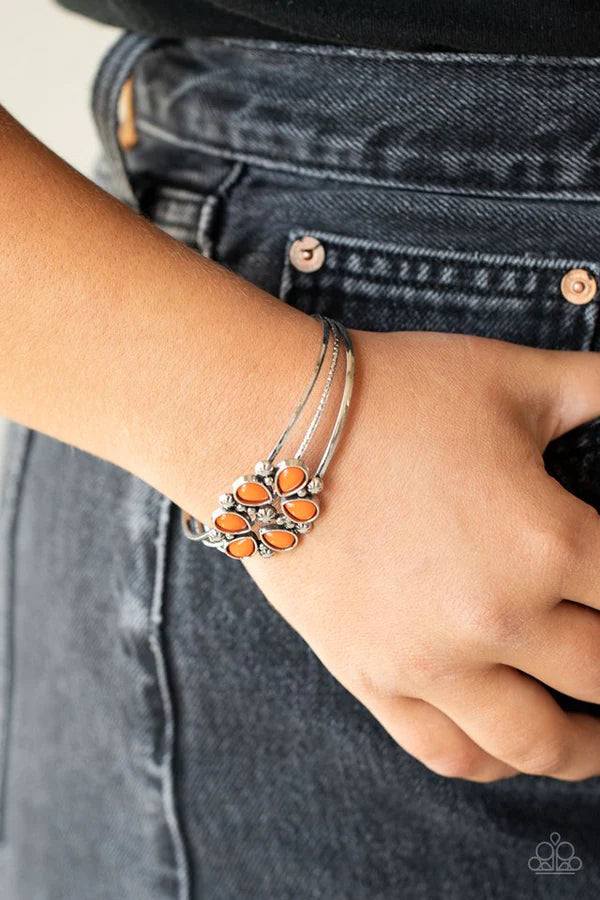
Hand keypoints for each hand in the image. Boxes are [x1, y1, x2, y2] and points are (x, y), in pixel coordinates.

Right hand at [245, 330, 599, 781]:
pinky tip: (509, 749)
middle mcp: (498, 617)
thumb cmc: (394, 394)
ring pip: (535, 742)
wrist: (271, 424)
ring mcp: (430, 660)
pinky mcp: (371, 676)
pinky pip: (445, 750)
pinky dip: (493, 762)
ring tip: (596, 743)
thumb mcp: (514, 378)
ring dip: (585, 751)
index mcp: (547, 542)